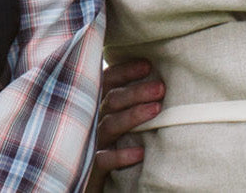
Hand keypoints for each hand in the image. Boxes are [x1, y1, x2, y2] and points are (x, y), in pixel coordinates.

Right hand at [87, 59, 164, 191]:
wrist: (84, 187)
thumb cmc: (103, 150)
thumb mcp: (110, 123)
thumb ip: (121, 104)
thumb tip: (152, 81)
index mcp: (93, 107)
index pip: (106, 82)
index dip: (125, 72)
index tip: (148, 65)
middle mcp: (89, 122)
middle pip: (110, 101)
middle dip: (136, 91)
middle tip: (161, 87)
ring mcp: (88, 145)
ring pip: (109, 126)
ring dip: (133, 116)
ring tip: (157, 109)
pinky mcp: (88, 170)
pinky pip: (103, 160)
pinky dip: (120, 155)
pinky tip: (140, 152)